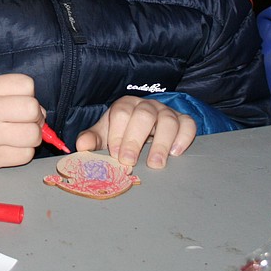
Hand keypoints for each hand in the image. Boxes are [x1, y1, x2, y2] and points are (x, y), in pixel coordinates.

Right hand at [0, 74, 42, 173]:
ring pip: (33, 135)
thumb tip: (41, 112)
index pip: (26, 84)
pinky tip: (10, 148)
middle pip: (33, 109)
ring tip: (19, 136)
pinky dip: (23, 153)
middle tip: (25, 122)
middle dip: (35, 118)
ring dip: (32, 137)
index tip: (21, 104)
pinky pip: (26, 155)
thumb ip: (10, 96)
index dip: (29, 95)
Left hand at [75, 97, 196, 169]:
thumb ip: (93, 139)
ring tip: (155, 164)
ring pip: (168, 120)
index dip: (117, 134)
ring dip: (161, 143)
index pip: (121, 113)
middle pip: (144, 115)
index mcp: (125, 106)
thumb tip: (82, 146)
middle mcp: (147, 106)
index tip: (115, 155)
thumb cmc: (123, 132)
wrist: (148, 126)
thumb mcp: (106, 135)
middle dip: (135, 140)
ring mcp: (167, 112)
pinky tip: (176, 153)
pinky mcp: (183, 121)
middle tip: (129, 162)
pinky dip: (184, 138)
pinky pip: (188, 124)